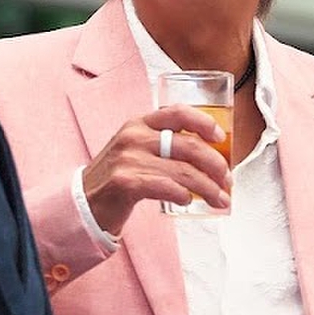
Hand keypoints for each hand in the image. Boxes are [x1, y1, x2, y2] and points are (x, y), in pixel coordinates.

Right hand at [80, 104, 231, 233]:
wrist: (85, 202)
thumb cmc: (119, 177)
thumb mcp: (138, 150)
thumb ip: (165, 146)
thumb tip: (210, 156)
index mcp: (140, 123)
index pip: (178, 112)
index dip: (204, 122)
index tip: (220, 137)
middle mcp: (134, 136)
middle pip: (188, 146)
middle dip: (215, 165)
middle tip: (227, 180)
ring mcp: (128, 158)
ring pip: (183, 171)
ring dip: (208, 188)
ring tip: (220, 199)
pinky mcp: (125, 182)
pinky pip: (166, 187)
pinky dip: (183, 195)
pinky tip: (188, 201)